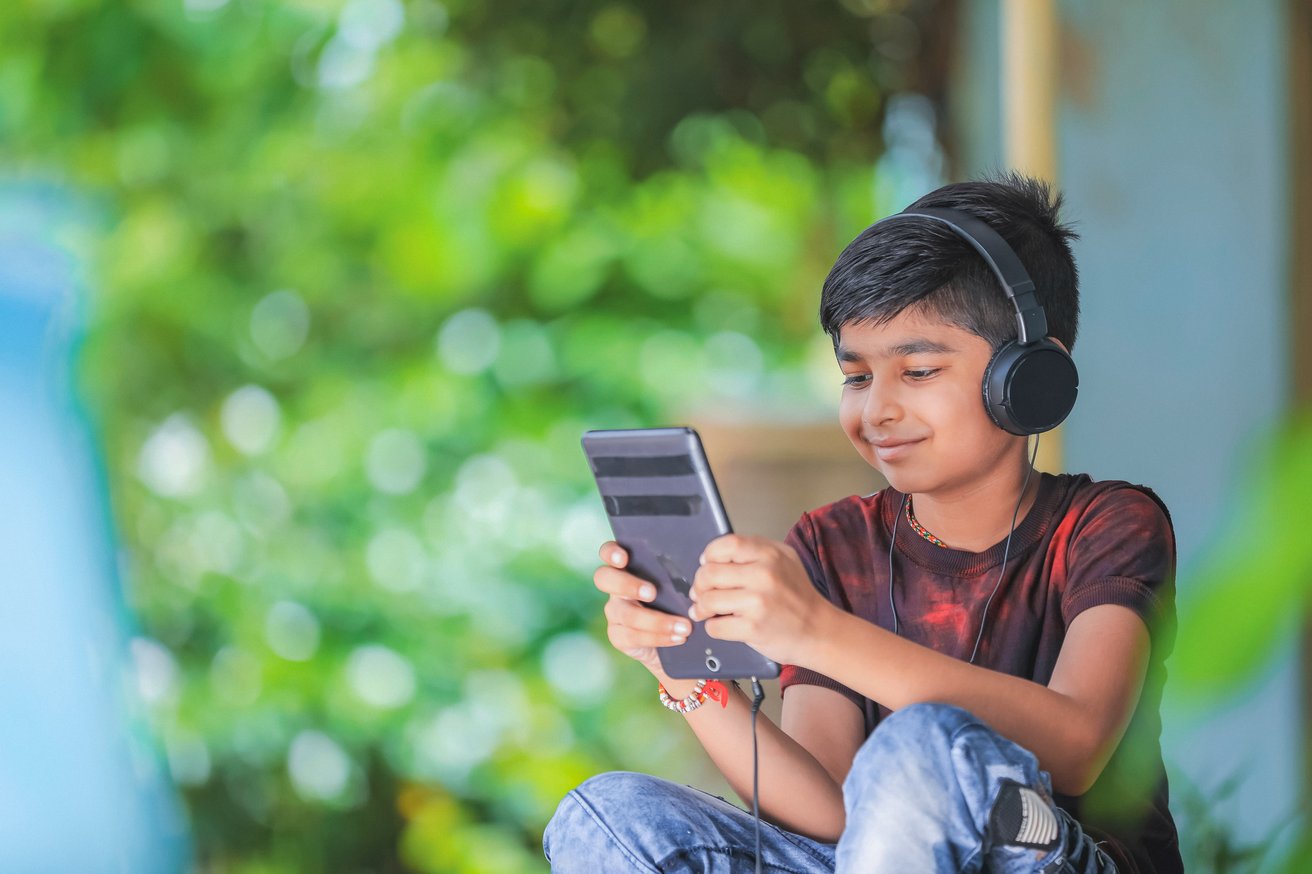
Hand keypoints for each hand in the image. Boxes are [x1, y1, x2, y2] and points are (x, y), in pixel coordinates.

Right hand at [593, 541, 692, 676]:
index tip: (623, 558)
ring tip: (684, 627)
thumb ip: (676, 574)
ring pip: (626, 614)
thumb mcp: (677, 585)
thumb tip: (697, 566)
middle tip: (652, 593)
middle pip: (604, 578)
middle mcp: (615, 588)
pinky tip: (677, 638)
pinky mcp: (617, 635)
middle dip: (627, 584)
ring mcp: (614, 612)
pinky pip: (632, 636)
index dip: (611, 553)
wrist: (675, 636)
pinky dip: (658, 638)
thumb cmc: (677, 601)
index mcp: (627, 568)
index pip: (608, 552)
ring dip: (657, 621)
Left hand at [689, 534, 828, 665]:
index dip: (709, 556)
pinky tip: (722, 624)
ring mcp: (758, 602)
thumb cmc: (799, 596)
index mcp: (769, 554)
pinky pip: (715, 626)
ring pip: (708, 600)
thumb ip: (754, 551)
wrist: (819, 631)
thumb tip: (713, 557)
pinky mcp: (753, 628)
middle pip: (709, 573)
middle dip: (699, 585)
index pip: (725, 545)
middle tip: (701, 593)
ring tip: (706, 610)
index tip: (707, 565)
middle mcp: (764, 575)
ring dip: (702, 608)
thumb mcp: (785, 559)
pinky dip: (713, 627)